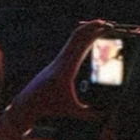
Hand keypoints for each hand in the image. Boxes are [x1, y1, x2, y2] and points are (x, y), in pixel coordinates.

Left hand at [1, 20, 139, 136]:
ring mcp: (60, 58)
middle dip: (94, 25)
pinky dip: (81, 35)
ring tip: (101, 26)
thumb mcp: (71, 110)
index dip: (97, 33)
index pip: (84, 43)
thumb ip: (88, 114)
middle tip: (110, 23)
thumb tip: (104, 116)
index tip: (109, 27)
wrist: (29, 103)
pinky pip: (71, 42)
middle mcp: (63, 58)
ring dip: (87, 28)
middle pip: (79, 34)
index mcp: (68, 67)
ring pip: (74, 36)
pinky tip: (88, 37)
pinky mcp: (58, 60)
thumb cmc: (49, 106)